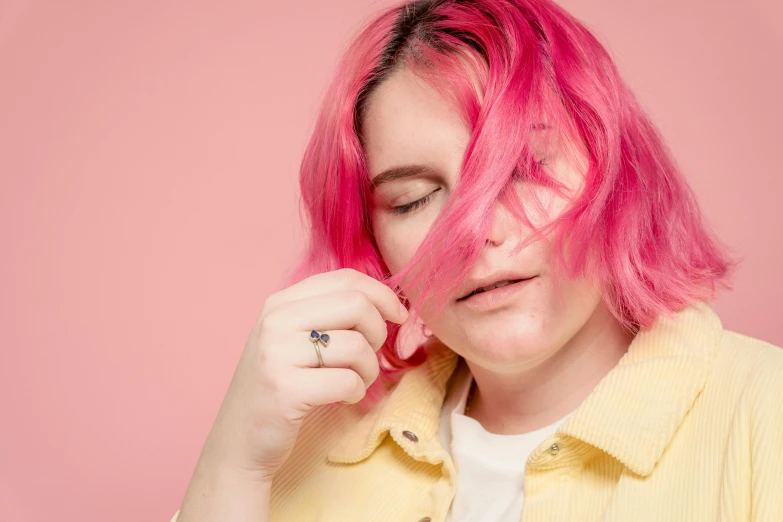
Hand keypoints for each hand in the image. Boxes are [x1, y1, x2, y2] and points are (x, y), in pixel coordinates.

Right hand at [194, 268, 407, 483]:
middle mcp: (276, 321)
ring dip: (369, 370)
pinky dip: (356, 392)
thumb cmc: (279, 388)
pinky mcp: (285, 389)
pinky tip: (343, 398)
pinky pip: (348, 381)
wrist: (239, 442)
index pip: (345, 278)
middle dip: (378, 332)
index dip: (382, 294)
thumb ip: (328, 315)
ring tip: (355, 382)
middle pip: (356, 305)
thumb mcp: (293, 340)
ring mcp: (277, 354)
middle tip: (370, 356)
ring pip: (357, 346)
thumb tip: (387, 301)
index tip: (399, 315)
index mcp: (280, 303)